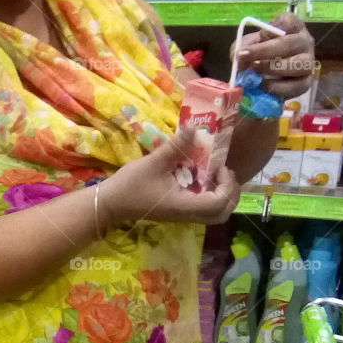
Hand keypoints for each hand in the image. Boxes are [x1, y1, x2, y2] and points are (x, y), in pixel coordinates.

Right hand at [100, 128, 240, 227]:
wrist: (111, 203)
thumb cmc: (130, 185)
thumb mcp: (153, 162)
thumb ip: (176, 146)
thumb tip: (194, 127)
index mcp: (184, 205)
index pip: (219, 203)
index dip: (226, 185)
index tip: (218, 167)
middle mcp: (187, 214)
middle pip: (223, 213)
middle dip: (231, 193)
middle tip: (224, 173)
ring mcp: (183, 215)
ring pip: (215, 214)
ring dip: (222, 196)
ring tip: (216, 176)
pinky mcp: (179, 212)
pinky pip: (204, 209)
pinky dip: (211, 196)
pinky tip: (202, 179)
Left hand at [230, 11, 315, 100]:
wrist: (271, 76)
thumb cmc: (262, 53)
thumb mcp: (251, 44)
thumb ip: (243, 46)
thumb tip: (240, 58)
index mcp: (293, 27)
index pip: (288, 21)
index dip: (271, 29)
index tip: (258, 36)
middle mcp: (304, 42)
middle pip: (289, 44)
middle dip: (264, 51)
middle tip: (244, 56)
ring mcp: (309, 62)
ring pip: (297, 65)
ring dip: (273, 68)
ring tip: (255, 71)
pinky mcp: (306, 82)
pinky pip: (296, 86)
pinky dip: (278, 88)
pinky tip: (264, 86)